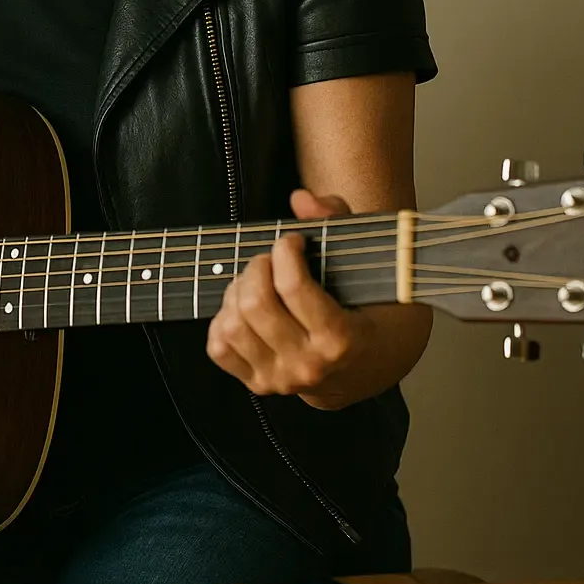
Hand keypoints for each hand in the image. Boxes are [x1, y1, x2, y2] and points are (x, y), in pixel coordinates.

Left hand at [205, 188, 372, 410]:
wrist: (365, 367)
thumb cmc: (363, 305)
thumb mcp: (363, 261)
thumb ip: (336, 220)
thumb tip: (301, 198)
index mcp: (340, 339)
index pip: (293, 287)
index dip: (285, 251)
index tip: (292, 241)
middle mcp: (308, 365)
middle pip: (256, 304)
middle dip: (258, 267)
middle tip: (271, 259)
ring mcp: (280, 379)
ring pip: (232, 324)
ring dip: (238, 291)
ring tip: (258, 281)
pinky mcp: (258, 384)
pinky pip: (219, 348)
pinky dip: (223, 319)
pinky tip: (244, 307)